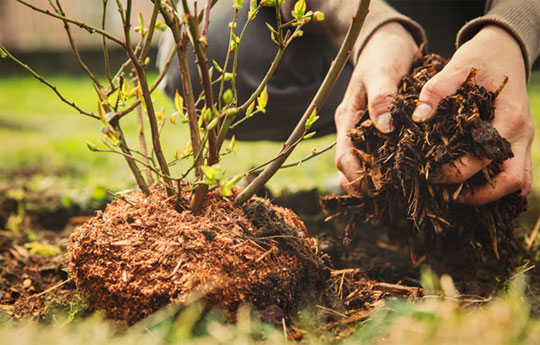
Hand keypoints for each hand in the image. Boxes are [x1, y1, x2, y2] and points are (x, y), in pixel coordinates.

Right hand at [335, 22, 417, 194]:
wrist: (388, 41)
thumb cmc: (383, 54)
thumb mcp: (382, 72)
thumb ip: (382, 98)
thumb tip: (385, 127)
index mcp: (348, 118)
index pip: (343, 157)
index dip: (355, 177)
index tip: (374, 189)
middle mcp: (354, 129)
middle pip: (350, 167)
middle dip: (363, 186)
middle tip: (386, 198)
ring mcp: (366, 130)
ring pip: (364, 164)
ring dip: (375, 180)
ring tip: (396, 193)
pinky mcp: (380, 130)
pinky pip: (380, 154)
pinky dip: (387, 168)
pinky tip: (405, 175)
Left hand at [411, 25, 533, 204]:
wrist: (506, 48)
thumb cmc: (482, 58)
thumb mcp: (458, 67)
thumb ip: (436, 90)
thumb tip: (418, 117)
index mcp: (509, 117)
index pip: (485, 158)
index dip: (457, 172)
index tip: (430, 174)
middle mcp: (521, 134)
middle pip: (511, 182)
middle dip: (479, 195)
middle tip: (447, 195)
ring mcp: (523, 140)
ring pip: (518, 182)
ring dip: (491, 194)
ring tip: (457, 195)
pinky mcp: (518, 142)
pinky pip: (516, 173)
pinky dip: (497, 185)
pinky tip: (470, 186)